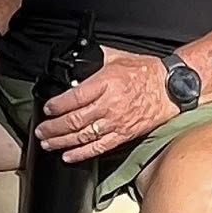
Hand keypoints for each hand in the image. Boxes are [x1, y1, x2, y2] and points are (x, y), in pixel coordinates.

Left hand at [36, 48, 176, 163]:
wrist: (170, 88)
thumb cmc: (146, 72)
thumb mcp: (118, 57)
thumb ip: (95, 59)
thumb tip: (77, 60)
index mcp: (106, 82)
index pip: (74, 98)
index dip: (56, 106)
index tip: (47, 109)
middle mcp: (110, 104)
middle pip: (74, 120)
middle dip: (53, 128)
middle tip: (41, 131)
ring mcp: (117, 122)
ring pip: (83, 136)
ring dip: (62, 142)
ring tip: (48, 144)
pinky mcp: (124, 135)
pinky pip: (99, 148)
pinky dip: (82, 154)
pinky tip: (69, 156)